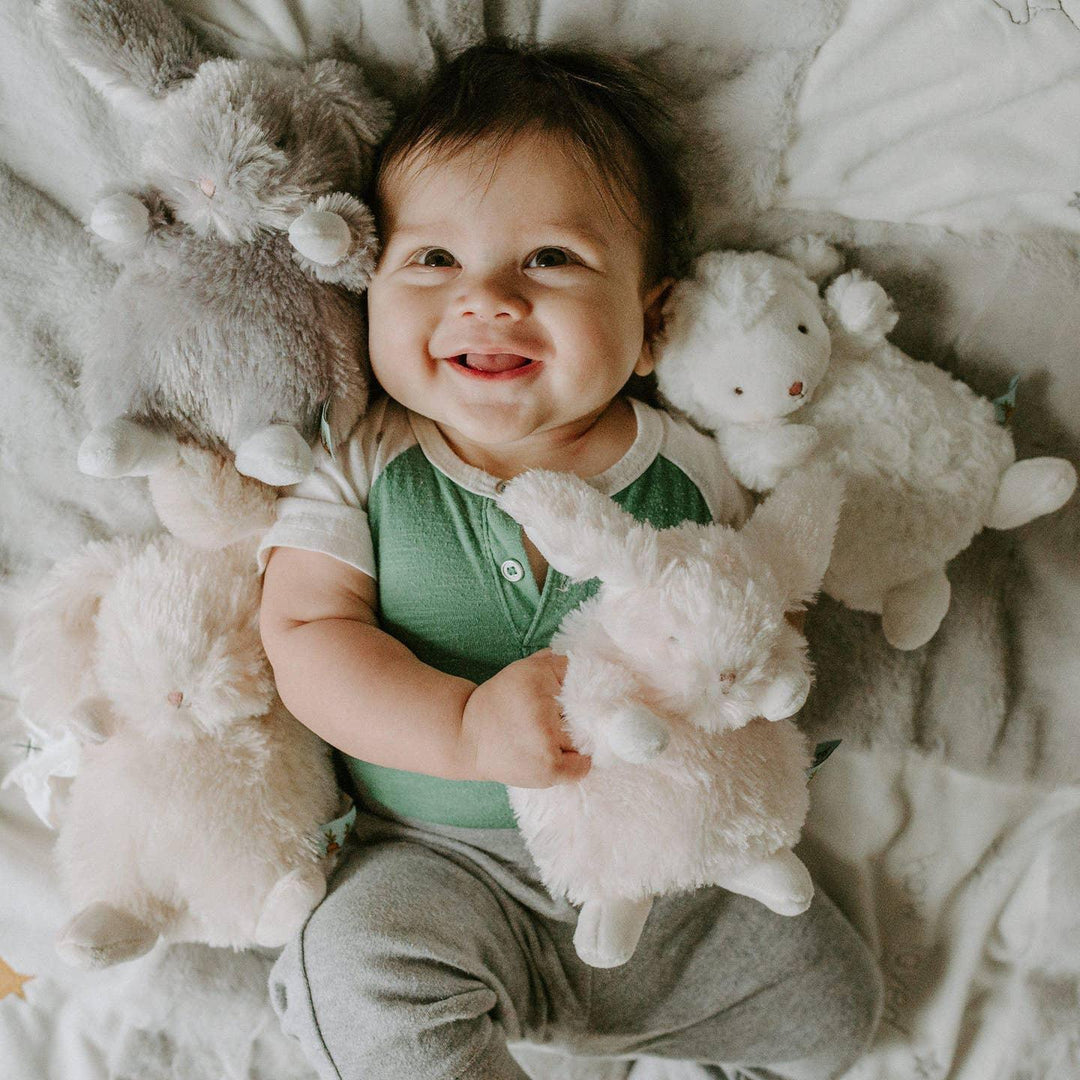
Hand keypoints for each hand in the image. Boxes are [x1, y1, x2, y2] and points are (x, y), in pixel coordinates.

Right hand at [458, 649, 589, 787]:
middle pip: (589, 710)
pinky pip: (582, 766)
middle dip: (582, 716)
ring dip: (578, 741)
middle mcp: (543, 705)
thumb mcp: (520, 672)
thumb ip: (551, 662)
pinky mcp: (548, 766)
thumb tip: (586, 660)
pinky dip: (578, 764)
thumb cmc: (497, 704)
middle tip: (565, 723)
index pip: (581, 677)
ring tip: (556, 741)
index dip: (586, 686)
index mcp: (537, 677)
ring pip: (586, 738)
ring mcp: (546, 738)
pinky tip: (563, 758)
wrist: (465, 739)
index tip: (585, 696)